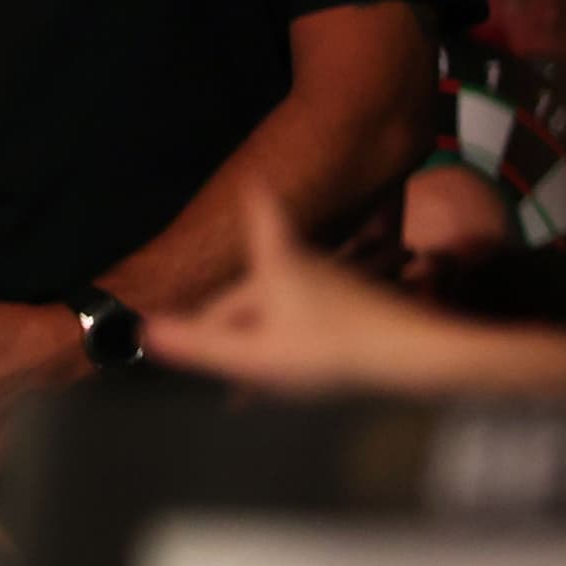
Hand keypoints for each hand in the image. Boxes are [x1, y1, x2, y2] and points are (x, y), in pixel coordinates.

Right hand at [145, 184, 471, 395]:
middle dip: (229, 326)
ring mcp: (338, 289)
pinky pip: (309, 324)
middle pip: (255, 290)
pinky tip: (290, 382)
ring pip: (282, 312)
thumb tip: (142, 333)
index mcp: (278, 266)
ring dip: (259, 342)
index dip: (254, 199)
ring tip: (249, 388)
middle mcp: (307, 268)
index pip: (260, 219)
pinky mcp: (360, 313)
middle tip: (214, 368)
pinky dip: (290, 346)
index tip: (254, 177)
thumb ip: (201, 346)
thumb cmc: (336, 350)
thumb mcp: (260, 356)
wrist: (423, 359)